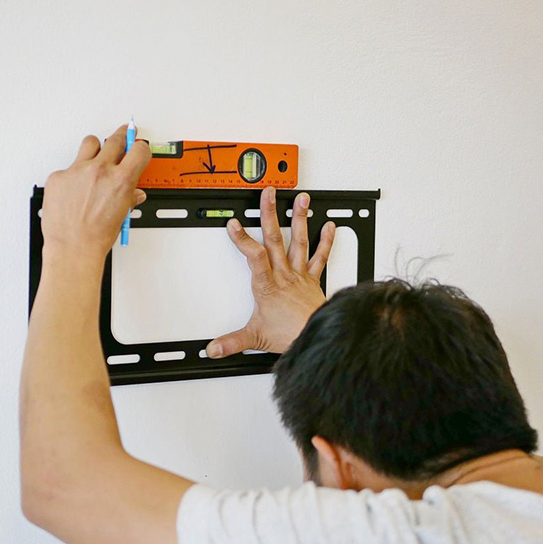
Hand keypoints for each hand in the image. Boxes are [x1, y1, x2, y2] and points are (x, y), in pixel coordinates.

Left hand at [41, 125, 151, 260]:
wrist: (73, 247)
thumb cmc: (97, 236)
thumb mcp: (121, 216)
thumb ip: (128, 198)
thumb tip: (133, 193)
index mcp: (121, 180)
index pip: (139, 150)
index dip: (140, 148)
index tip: (138, 148)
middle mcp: (100, 171)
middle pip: (115, 140)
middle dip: (121, 138)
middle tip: (121, 139)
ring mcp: (77, 171)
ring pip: (90, 143)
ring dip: (95, 149)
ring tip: (95, 159)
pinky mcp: (59, 176)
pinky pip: (68, 167)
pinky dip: (73, 176)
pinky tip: (73, 190)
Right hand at [206, 188, 335, 357]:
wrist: (319, 336)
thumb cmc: (292, 335)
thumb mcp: (255, 338)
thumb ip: (232, 342)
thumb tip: (213, 348)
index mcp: (267, 286)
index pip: (254, 256)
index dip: (242, 240)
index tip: (233, 225)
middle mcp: (284, 275)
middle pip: (275, 239)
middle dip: (269, 215)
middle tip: (268, 195)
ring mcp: (300, 275)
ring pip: (299, 241)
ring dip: (299, 219)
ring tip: (301, 200)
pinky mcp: (312, 279)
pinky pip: (320, 257)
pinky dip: (326, 241)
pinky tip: (329, 226)